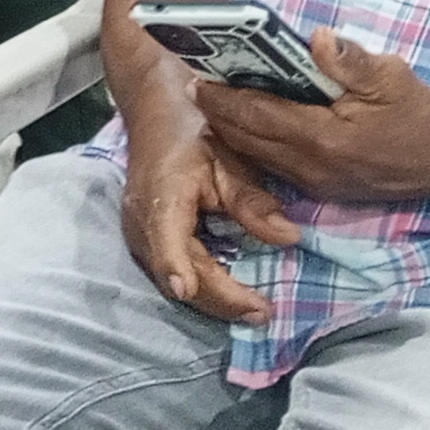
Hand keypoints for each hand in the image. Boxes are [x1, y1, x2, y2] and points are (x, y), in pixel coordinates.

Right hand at [117, 121, 291, 325]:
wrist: (159, 117)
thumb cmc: (197, 134)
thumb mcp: (231, 160)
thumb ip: (254, 202)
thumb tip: (289, 238)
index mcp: (162, 196)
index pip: (166, 238)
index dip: (174, 265)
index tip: (188, 289)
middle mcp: (143, 222)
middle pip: (177, 273)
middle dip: (219, 299)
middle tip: (264, 313)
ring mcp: (140, 235)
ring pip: (174, 280)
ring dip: (213, 300)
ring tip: (254, 311)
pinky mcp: (147, 242)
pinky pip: (173, 271)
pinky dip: (203, 287)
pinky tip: (232, 294)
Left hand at [191, 31, 429, 204]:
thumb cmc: (419, 112)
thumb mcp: (390, 76)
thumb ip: (349, 60)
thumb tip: (315, 37)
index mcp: (323, 136)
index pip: (257, 115)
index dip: (224, 98)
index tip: (198, 77)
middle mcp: (311, 165)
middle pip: (246, 139)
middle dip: (217, 113)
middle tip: (196, 86)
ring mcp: (315, 182)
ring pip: (256, 156)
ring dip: (231, 131)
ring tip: (212, 103)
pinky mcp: (322, 189)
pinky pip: (274, 166)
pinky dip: (253, 146)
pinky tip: (246, 126)